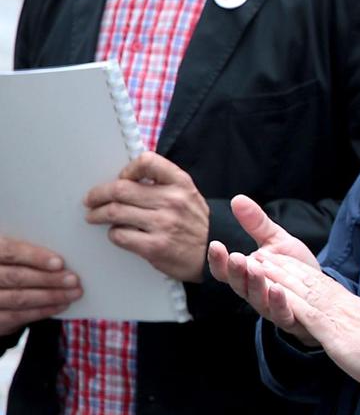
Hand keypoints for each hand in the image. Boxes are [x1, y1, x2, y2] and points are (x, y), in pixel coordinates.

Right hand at [0, 235, 80, 334]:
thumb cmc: (11, 265)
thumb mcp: (15, 254)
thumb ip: (29, 251)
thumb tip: (62, 258)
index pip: (10, 252)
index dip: (35, 257)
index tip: (59, 263)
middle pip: (16, 277)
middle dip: (48, 279)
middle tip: (73, 280)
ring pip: (18, 298)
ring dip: (50, 296)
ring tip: (74, 293)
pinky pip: (17, 316)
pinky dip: (42, 311)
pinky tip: (61, 305)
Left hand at [84, 152, 208, 281]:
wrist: (213, 252)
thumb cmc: (194, 223)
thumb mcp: (187, 194)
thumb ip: (161, 184)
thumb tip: (125, 179)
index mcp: (181, 183)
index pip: (147, 162)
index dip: (127, 169)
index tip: (121, 178)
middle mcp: (173, 200)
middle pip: (120, 189)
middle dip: (98, 194)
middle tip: (90, 200)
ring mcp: (163, 224)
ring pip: (114, 212)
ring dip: (97, 215)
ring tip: (94, 217)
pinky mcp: (154, 246)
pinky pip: (119, 235)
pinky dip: (113, 234)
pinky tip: (117, 233)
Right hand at [208, 195, 319, 345]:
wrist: (323, 289)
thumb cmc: (294, 266)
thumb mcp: (276, 241)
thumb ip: (257, 223)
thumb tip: (238, 199)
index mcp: (247, 275)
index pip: (225, 271)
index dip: (218, 260)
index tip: (216, 245)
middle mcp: (254, 293)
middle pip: (239, 285)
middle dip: (236, 272)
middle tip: (236, 257)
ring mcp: (271, 307)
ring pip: (257, 300)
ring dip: (256, 285)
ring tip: (257, 269)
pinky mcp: (291, 318)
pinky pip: (281, 314)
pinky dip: (278, 303)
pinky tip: (278, 289)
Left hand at [251, 252, 359, 385]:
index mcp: (348, 305)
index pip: (319, 282)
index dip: (299, 270)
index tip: (283, 261)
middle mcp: (340, 303)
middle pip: (306, 279)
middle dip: (282, 265)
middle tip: (261, 253)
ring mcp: (334, 313)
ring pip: (300, 288)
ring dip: (276, 274)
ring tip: (256, 262)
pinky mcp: (330, 328)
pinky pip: (303, 309)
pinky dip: (284, 297)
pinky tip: (268, 290)